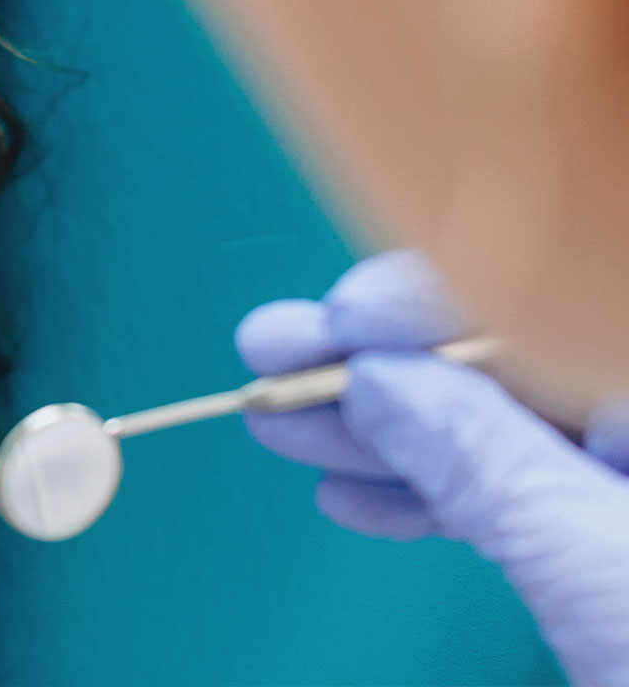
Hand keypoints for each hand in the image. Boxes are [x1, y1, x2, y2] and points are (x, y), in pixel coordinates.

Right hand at [236, 249, 628, 685]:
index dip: (440, 295)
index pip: (555, 298)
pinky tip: (359, 500)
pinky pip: (535, 497)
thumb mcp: (601, 571)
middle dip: (388, 364)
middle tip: (269, 358)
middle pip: (522, 357)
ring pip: (513, 431)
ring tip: (285, 432)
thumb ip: (485, 463)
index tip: (335, 321)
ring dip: (390, 434)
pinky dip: (443, 499)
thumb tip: (380, 380)